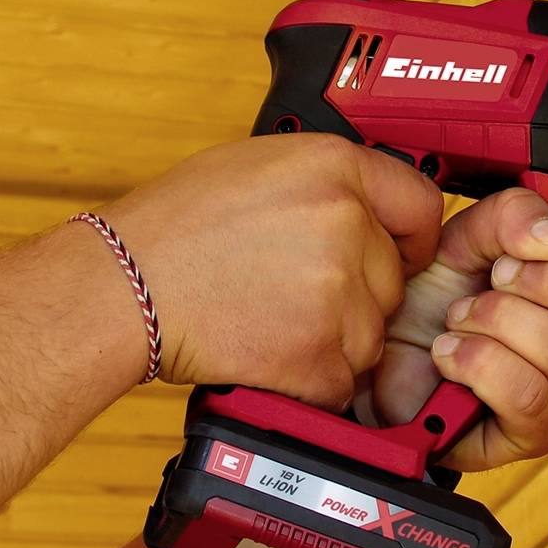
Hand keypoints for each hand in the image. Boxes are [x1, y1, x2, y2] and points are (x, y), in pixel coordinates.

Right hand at [99, 134, 443, 408]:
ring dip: (333, 342)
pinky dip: (310, 380)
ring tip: (270, 320)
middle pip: (393, 280)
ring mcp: (336, 292)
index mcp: (334, 167)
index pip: (421, 205)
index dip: (411, 239)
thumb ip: (326, 183)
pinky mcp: (319, 354)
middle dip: (358, 297)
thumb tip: (369, 209)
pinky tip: (266, 351)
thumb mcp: (257, 166)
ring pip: (371, 336)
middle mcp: (345, 223)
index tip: (399, 254)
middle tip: (293, 294)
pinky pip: (343, 381)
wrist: (126, 286)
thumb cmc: (174, 226)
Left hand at [362, 188, 547, 469]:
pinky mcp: (531, 434)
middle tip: (497, 276)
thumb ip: (515, 217)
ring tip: (460, 316)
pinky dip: (478, 364)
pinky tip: (451, 353)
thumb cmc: (435, 294)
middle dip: (547, 284)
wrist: (380, 347)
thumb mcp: (469, 235)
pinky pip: (529, 397)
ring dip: (500, 322)